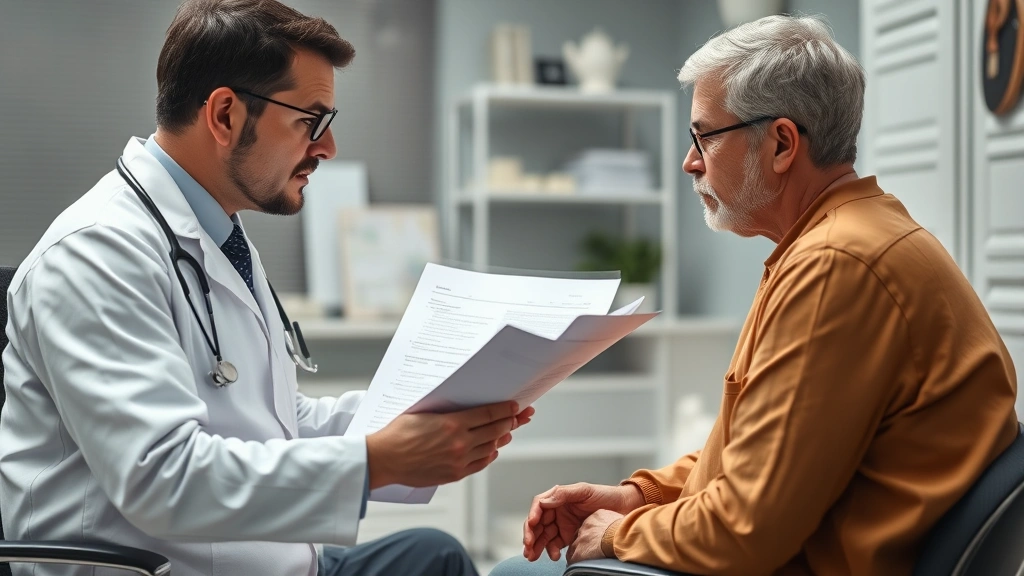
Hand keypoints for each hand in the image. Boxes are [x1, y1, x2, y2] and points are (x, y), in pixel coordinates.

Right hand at [366, 401, 525, 488]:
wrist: (383, 459)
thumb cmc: (398, 433)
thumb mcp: (423, 412)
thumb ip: (448, 411)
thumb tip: (465, 407)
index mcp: (452, 423)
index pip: (488, 414)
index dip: (505, 409)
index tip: (515, 406)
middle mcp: (459, 442)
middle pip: (495, 430)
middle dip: (511, 421)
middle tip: (521, 416)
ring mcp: (458, 460)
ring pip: (490, 447)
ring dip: (502, 438)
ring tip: (508, 431)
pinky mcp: (454, 474)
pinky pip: (480, 463)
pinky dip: (489, 455)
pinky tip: (493, 449)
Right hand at [523, 482, 643, 560]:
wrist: (624, 508)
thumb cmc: (605, 496)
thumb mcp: (584, 490)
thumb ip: (563, 493)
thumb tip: (545, 500)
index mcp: (559, 497)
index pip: (539, 506)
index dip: (533, 515)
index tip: (533, 524)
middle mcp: (558, 511)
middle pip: (538, 523)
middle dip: (530, 535)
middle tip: (528, 546)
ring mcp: (563, 524)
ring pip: (543, 536)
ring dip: (536, 546)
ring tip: (532, 556)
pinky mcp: (569, 537)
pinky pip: (555, 545)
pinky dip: (551, 551)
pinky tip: (554, 555)